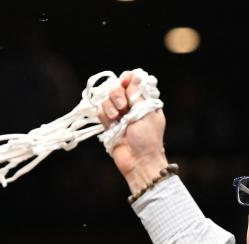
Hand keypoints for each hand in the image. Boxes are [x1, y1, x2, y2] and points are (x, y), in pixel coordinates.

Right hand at [97, 70, 167, 192]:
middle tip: (123, 107)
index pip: (133, 81)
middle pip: (116, 88)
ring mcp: (119, 115)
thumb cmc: (148, 139)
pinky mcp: (109, 124)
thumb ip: (138, 94)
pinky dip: (104, 116)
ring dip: (110, 107)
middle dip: (117, 94)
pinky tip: (111, 124)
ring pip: (106, 99)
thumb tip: (134, 77)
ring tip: (117, 119)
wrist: (139, 161)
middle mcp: (131, 105)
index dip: (127, 79)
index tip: (125, 83)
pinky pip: (100, 112)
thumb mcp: (147, 112)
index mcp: (144, 101)